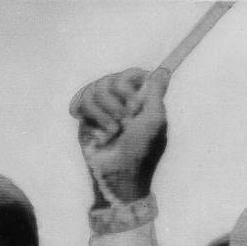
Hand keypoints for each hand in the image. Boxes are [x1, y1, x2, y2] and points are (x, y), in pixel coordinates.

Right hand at [70, 67, 168, 204]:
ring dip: (105, 113)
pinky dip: (93, 117)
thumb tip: (163, 71)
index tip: (133, 99)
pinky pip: (83, 100)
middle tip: (125, 122)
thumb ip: (157, 93)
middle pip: (112, 78)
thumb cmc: (141, 151)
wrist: (118, 174)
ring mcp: (102, 109)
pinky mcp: (86, 118)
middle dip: (117, 101)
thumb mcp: (155, 120)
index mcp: (141, 101)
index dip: (130, 81)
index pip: (132, 74)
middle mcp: (121, 102)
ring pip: (95, 88)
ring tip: (113, 132)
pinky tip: (99, 134)